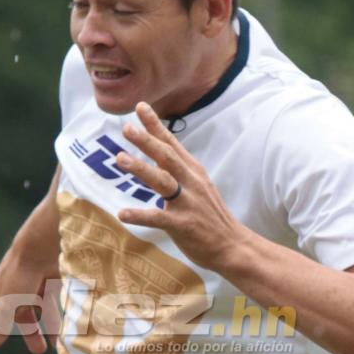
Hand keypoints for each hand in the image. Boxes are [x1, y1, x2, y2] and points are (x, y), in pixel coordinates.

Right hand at [0, 242, 51, 353]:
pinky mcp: (53, 276)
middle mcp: (15, 285)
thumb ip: (0, 324)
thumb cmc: (22, 273)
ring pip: (39, 307)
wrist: (45, 243)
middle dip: (27, 332)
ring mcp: (34, 280)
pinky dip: (58, 314)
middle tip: (37, 350)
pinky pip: (54, 299)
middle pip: (18, 313)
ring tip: (54, 343)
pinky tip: (66, 327)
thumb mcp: (8, 303)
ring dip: (46, 325)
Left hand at [117, 103, 248, 273]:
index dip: (156, 125)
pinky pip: (158, 218)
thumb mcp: (200, 186)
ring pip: (162, 181)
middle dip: (147, 140)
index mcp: (193, 171)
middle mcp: (191, 183)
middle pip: (167, 156)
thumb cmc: (211, 217)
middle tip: (126, 128)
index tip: (140, 107)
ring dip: (141, 168)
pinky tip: (122, 213)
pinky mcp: (183, 225)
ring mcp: (188, 203)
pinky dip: (139, 215)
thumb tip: (160, 154)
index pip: (172, 144)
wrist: (232, 246)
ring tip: (120, 158)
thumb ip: (181, 171)